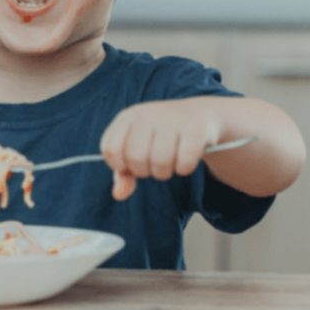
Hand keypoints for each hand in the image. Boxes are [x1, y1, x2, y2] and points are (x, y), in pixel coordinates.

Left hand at [100, 98, 221, 200]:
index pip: (110, 149)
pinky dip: (184, 169)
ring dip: (164, 172)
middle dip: (144, 171)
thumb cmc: (161, 137)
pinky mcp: (195, 128)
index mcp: (128, 117)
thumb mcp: (137, 149)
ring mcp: (172, 119)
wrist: (199, 115)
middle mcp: (147, 115)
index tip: (129, 166)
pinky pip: (184, 161)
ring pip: (160, 161)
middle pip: (135, 158)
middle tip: (153, 166)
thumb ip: (123, 173)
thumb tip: (118, 194)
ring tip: (168, 165)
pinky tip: (184, 161)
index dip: (119, 165)